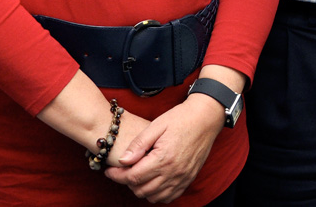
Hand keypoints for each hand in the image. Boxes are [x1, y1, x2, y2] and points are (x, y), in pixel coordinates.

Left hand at [104, 97, 225, 202]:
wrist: (206, 118)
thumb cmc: (181, 118)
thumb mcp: (156, 125)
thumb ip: (138, 145)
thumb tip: (122, 161)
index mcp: (163, 158)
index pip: (133, 177)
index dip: (117, 176)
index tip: (109, 170)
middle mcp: (173, 172)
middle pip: (141, 189)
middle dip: (127, 182)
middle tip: (123, 170)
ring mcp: (182, 177)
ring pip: (154, 196)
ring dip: (141, 189)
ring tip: (137, 174)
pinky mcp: (189, 179)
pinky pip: (169, 197)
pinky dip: (157, 194)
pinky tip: (153, 181)